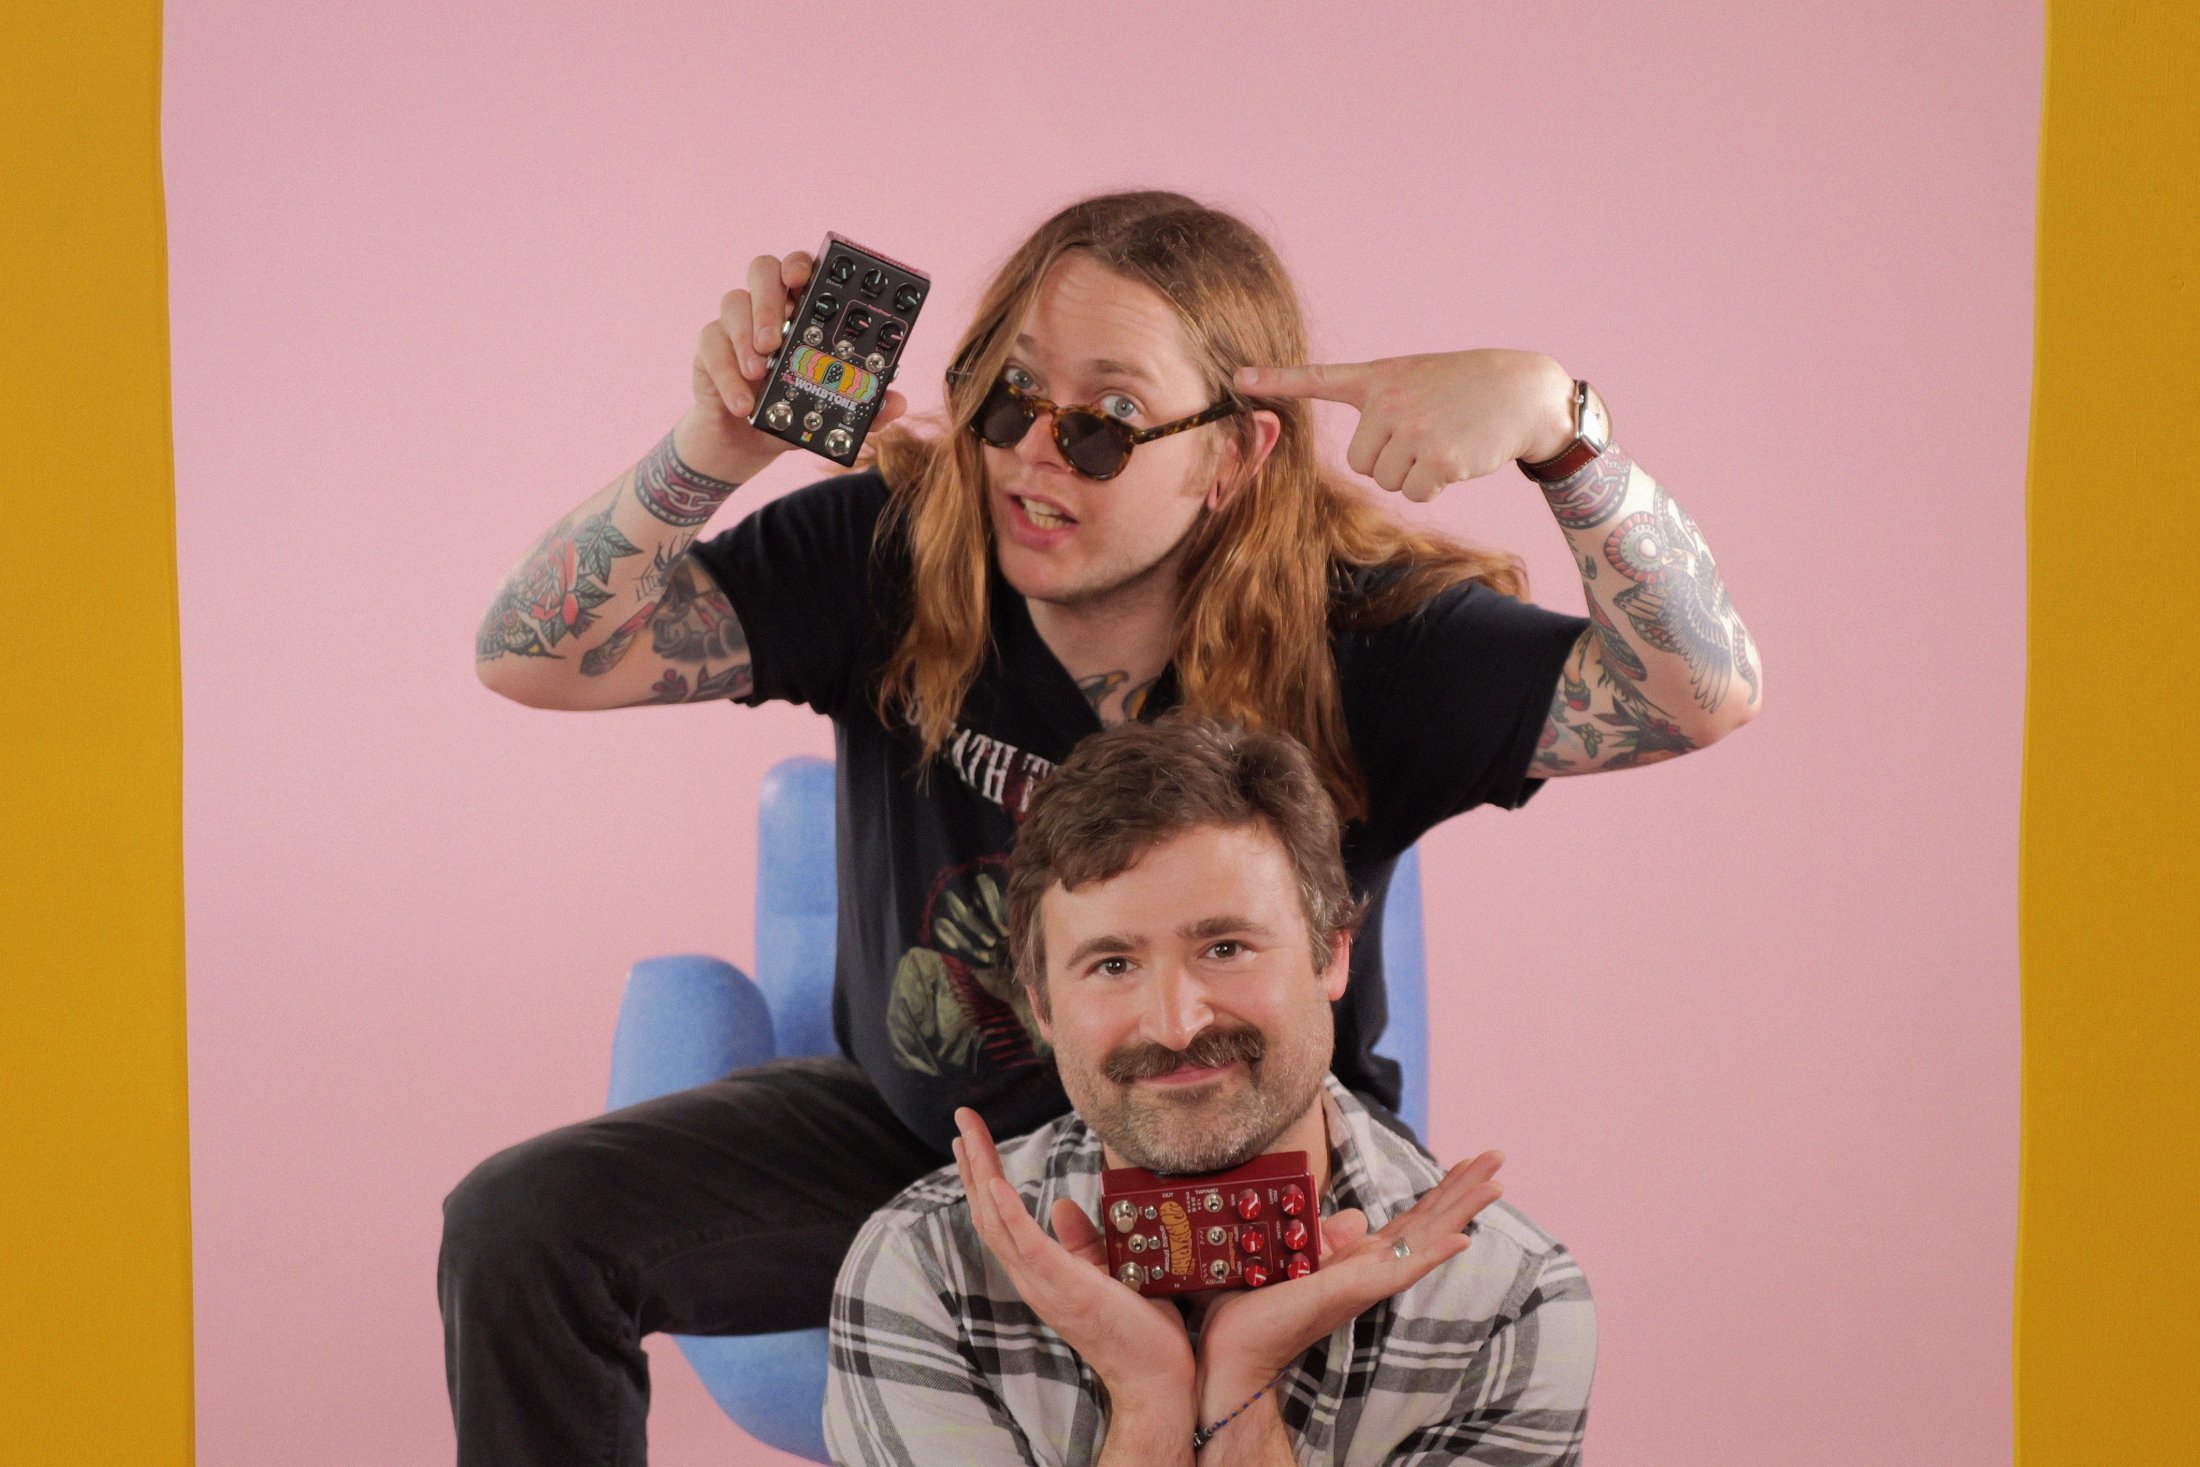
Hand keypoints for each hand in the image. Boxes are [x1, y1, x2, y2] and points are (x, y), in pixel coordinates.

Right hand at [681, 251, 910, 473]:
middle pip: (763, 270)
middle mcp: (767, 306)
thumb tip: (897, 403)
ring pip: (732, 301)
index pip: (802, 268)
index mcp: (802, 309)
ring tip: (760, 372)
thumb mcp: (831, 412)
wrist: (749, 442)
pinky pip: (711, 345)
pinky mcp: (710, 347)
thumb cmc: (794, 411)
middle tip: (776, 340)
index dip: (802, 264)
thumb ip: (866, 409)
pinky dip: (727, 374)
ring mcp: (735, 324)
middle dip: (770, 299)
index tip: (804, 279)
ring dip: (746, 336)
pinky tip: (743, 402)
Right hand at [952, 1108, 1197, 1409]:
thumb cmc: (1138, 1329)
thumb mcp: (1108, 1271)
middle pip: (988, 1212)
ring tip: (968, 1136)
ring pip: (998, 1223)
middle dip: (973, 1163)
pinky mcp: (1064, 1288)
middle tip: (960, 1120)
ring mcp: (1044, 1285)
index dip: (983, 1175)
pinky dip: (1008, 1212)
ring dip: (981, 1174)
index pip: (1001, 1216)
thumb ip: (1081, 1241)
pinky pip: (1027, 1245)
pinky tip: (994, 1182)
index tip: (972, 1137)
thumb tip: (1061, 1204)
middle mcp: (1033, 1278)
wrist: (1157, 1379)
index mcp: (1041, 1272)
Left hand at [1193, 1149, 1505, 1408]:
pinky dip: (1435, 1253)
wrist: (1234, 1343)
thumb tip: (1356, 1216)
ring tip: (1496, 1182)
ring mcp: (1370, 1282)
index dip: (1441, 1190)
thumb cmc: (1257, 1301)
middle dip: (1463, 1188)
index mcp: (1360, 1259)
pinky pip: (1404, 1270)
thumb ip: (1329, 1237)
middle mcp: (1373, 1269)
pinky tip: (1464, 1238)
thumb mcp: (1297, 1252)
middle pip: (1429, 1221)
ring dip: (1463, 1209)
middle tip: (1497, 1156)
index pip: (1412, 1219)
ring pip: (1428, 1239)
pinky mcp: (1357, 1291)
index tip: (1466, 1162)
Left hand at [1236, 350, 1573, 501]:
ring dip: (1415, 475)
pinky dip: (1435, 487)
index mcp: (1378, 378)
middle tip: (1425, 435)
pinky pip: (1415, 494)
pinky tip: (1456, 458)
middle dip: (1391, 461)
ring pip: (1386, 482)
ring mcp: (1411, 429)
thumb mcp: (1417, 378)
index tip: (1239, 380)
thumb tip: (1364, 458)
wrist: (1524, 391)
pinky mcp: (1435, 457)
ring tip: (1443, 442)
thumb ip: (1381, 404)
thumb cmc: (1466, 388)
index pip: (1318, 378)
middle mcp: (1388, 401)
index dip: (1276, 381)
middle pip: (1361, 463)